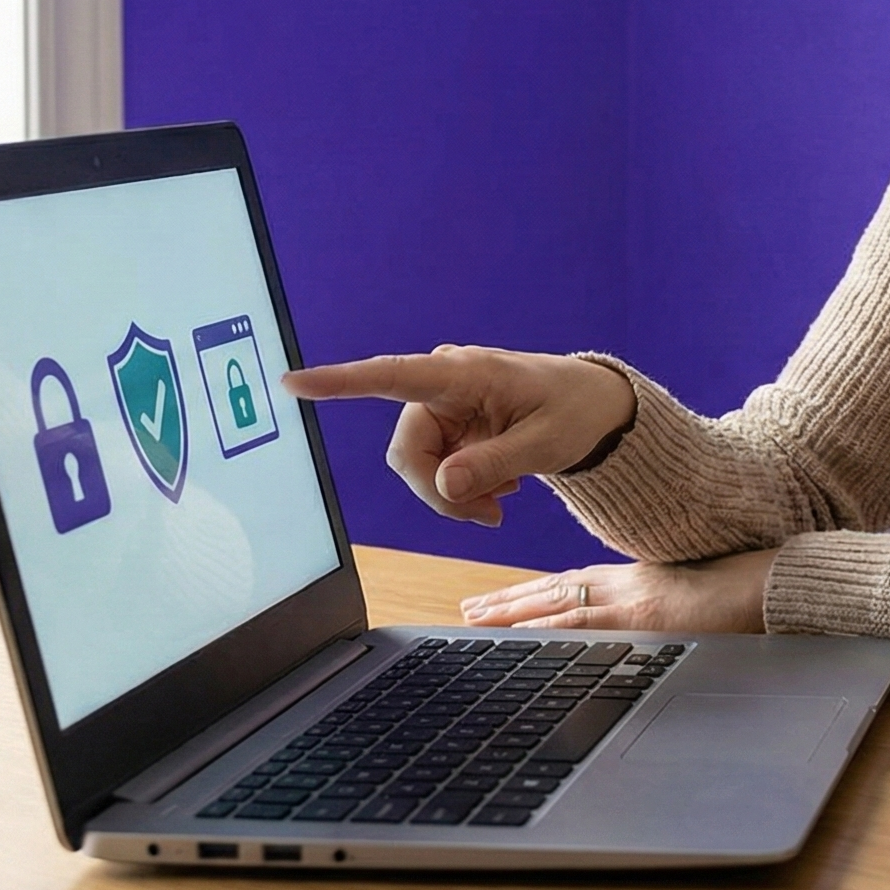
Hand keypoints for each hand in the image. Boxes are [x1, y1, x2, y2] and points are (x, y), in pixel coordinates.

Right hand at [280, 346, 635, 526]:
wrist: (596, 408)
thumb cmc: (576, 411)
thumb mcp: (546, 443)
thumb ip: (494, 464)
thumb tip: (444, 484)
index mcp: (465, 373)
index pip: (391, 376)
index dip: (340, 382)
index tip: (292, 383)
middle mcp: (443, 383)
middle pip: (407, 452)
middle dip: (440, 492)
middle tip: (489, 516)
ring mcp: (443, 406)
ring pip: (418, 466)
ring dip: (454, 493)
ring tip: (504, 497)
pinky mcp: (448, 426)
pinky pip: (434, 468)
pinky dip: (462, 486)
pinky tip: (500, 486)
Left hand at [459, 550, 779, 633]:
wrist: (779, 583)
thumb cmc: (749, 589)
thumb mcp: (698, 594)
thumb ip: (667, 603)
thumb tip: (658, 620)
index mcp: (640, 578)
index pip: (574, 586)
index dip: (533, 594)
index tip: (502, 600)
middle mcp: (628, 584)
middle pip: (555, 594)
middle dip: (508, 603)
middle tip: (467, 610)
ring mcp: (633, 602)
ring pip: (556, 607)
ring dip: (511, 614)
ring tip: (473, 620)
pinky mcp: (643, 620)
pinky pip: (580, 627)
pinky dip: (544, 632)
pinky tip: (516, 641)